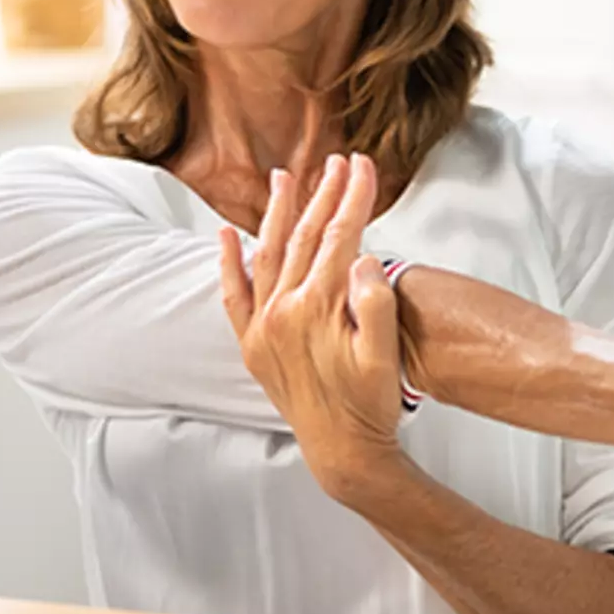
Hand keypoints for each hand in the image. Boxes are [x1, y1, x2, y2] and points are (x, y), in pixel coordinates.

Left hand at [218, 152, 406, 501]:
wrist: (342, 451)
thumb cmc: (370, 404)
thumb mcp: (384, 354)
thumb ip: (375, 302)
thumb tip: (364, 257)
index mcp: (316, 308)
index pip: (339, 238)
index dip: (353, 199)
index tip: (364, 166)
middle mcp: (282, 311)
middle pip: (305, 238)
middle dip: (324, 195)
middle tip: (338, 162)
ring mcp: (262, 327)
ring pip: (268, 255)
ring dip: (278, 214)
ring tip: (284, 176)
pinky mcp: (253, 344)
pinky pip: (234, 295)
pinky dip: (229, 263)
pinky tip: (229, 234)